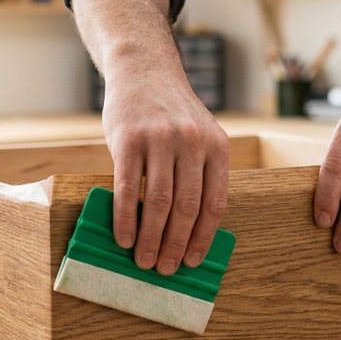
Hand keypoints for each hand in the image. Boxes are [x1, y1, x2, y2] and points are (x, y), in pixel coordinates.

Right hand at [102, 70, 229, 275]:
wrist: (144, 70)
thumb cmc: (172, 113)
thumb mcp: (200, 135)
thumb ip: (200, 173)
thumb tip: (190, 230)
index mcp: (217, 147)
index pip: (214, 203)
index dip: (203, 237)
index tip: (193, 261)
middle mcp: (192, 143)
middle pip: (187, 207)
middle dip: (177, 244)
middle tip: (166, 269)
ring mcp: (160, 140)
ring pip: (159, 201)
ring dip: (151, 238)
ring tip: (144, 260)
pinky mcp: (129, 140)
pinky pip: (128, 187)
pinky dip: (126, 217)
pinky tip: (123, 237)